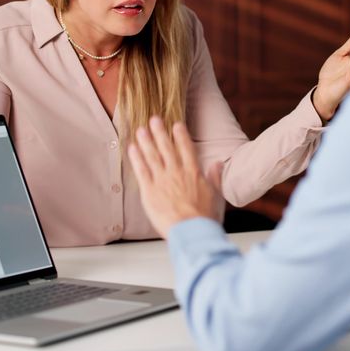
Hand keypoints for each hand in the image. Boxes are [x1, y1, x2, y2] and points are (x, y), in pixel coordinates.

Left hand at [127, 117, 224, 238]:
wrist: (192, 231)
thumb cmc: (205, 217)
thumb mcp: (216, 195)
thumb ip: (215, 177)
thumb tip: (217, 164)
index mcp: (193, 172)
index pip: (187, 148)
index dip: (181, 135)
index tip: (176, 124)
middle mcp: (177, 172)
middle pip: (166, 147)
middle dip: (160, 132)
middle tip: (154, 119)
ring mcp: (162, 180)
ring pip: (152, 156)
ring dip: (146, 141)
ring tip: (141, 130)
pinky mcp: (149, 191)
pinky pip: (141, 170)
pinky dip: (136, 158)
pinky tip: (132, 148)